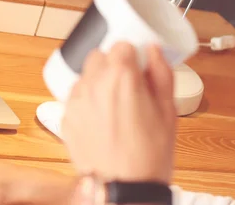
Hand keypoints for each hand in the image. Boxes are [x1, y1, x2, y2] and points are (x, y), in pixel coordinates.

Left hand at [62, 43, 176, 183]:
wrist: (123, 191)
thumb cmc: (148, 156)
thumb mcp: (168, 111)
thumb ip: (161, 73)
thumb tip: (153, 52)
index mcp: (121, 77)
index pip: (121, 45)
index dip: (131, 55)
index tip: (137, 67)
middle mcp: (94, 84)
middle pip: (98, 56)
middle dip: (112, 66)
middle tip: (126, 87)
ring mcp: (77, 101)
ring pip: (84, 76)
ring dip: (97, 83)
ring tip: (113, 107)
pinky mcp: (66, 118)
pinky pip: (75, 98)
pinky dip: (86, 102)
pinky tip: (101, 121)